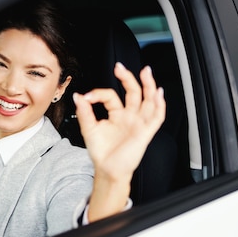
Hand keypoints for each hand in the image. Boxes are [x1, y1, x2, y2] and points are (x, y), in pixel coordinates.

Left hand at [73, 62, 165, 221]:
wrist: (107, 169)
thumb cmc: (100, 151)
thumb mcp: (89, 129)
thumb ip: (84, 112)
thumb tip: (78, 96)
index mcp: (116, 114)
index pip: (111, 96)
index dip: (99, 93)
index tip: (87, 97)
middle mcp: (129, 116)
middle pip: (133, 92)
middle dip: (128, 78)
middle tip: (120, 67)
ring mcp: (138, 123)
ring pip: (148, 100)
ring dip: (149, 86)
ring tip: (146, 71)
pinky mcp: (145, 132)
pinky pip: (156, 117)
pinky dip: (159, 105)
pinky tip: (159, 94)